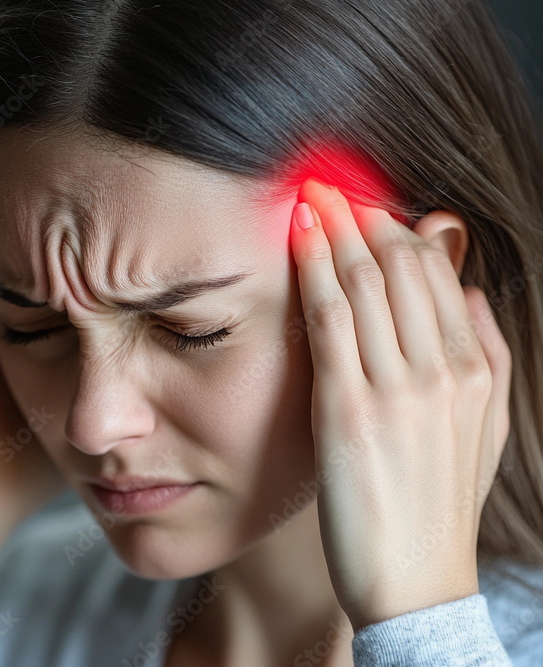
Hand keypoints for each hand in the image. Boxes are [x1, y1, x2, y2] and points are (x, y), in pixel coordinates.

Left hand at [290, 178, 511, 629]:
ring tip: (309, 190)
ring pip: (368, 281)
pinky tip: (297, 235)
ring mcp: (399, 388)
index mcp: (474, 368)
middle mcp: (443, 369)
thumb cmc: (437, 503)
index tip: (365, 200)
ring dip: (337, 226)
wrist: (416, 583)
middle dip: (365, 213)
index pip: (437, 273)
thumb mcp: (483, 427)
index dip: (397, 227)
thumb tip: (470, 294)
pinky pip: (331, 319)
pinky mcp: (351, 409)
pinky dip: (315, 267)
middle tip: (329, 180)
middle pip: (403, 265)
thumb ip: (484, 354)